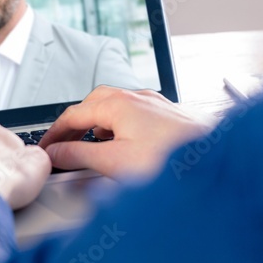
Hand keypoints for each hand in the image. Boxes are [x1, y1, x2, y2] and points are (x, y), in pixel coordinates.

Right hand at [38, 87, 213, 181]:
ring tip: (89, 148)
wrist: (218, 164)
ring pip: (115, 108)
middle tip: (62, 146)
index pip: (73, 114)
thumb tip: (55, 154)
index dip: (54, 134)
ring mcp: (156, 105)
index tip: (44, 150)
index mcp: (119, 103)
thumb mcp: (116, 162)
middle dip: (75, 125)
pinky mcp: (170, 117)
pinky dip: (119, 129)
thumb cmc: (174, 161)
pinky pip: (134, 116)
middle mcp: (138, 98)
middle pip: (93, 105)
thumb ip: (80, 157)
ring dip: (97, 126)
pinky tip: (123, 147)